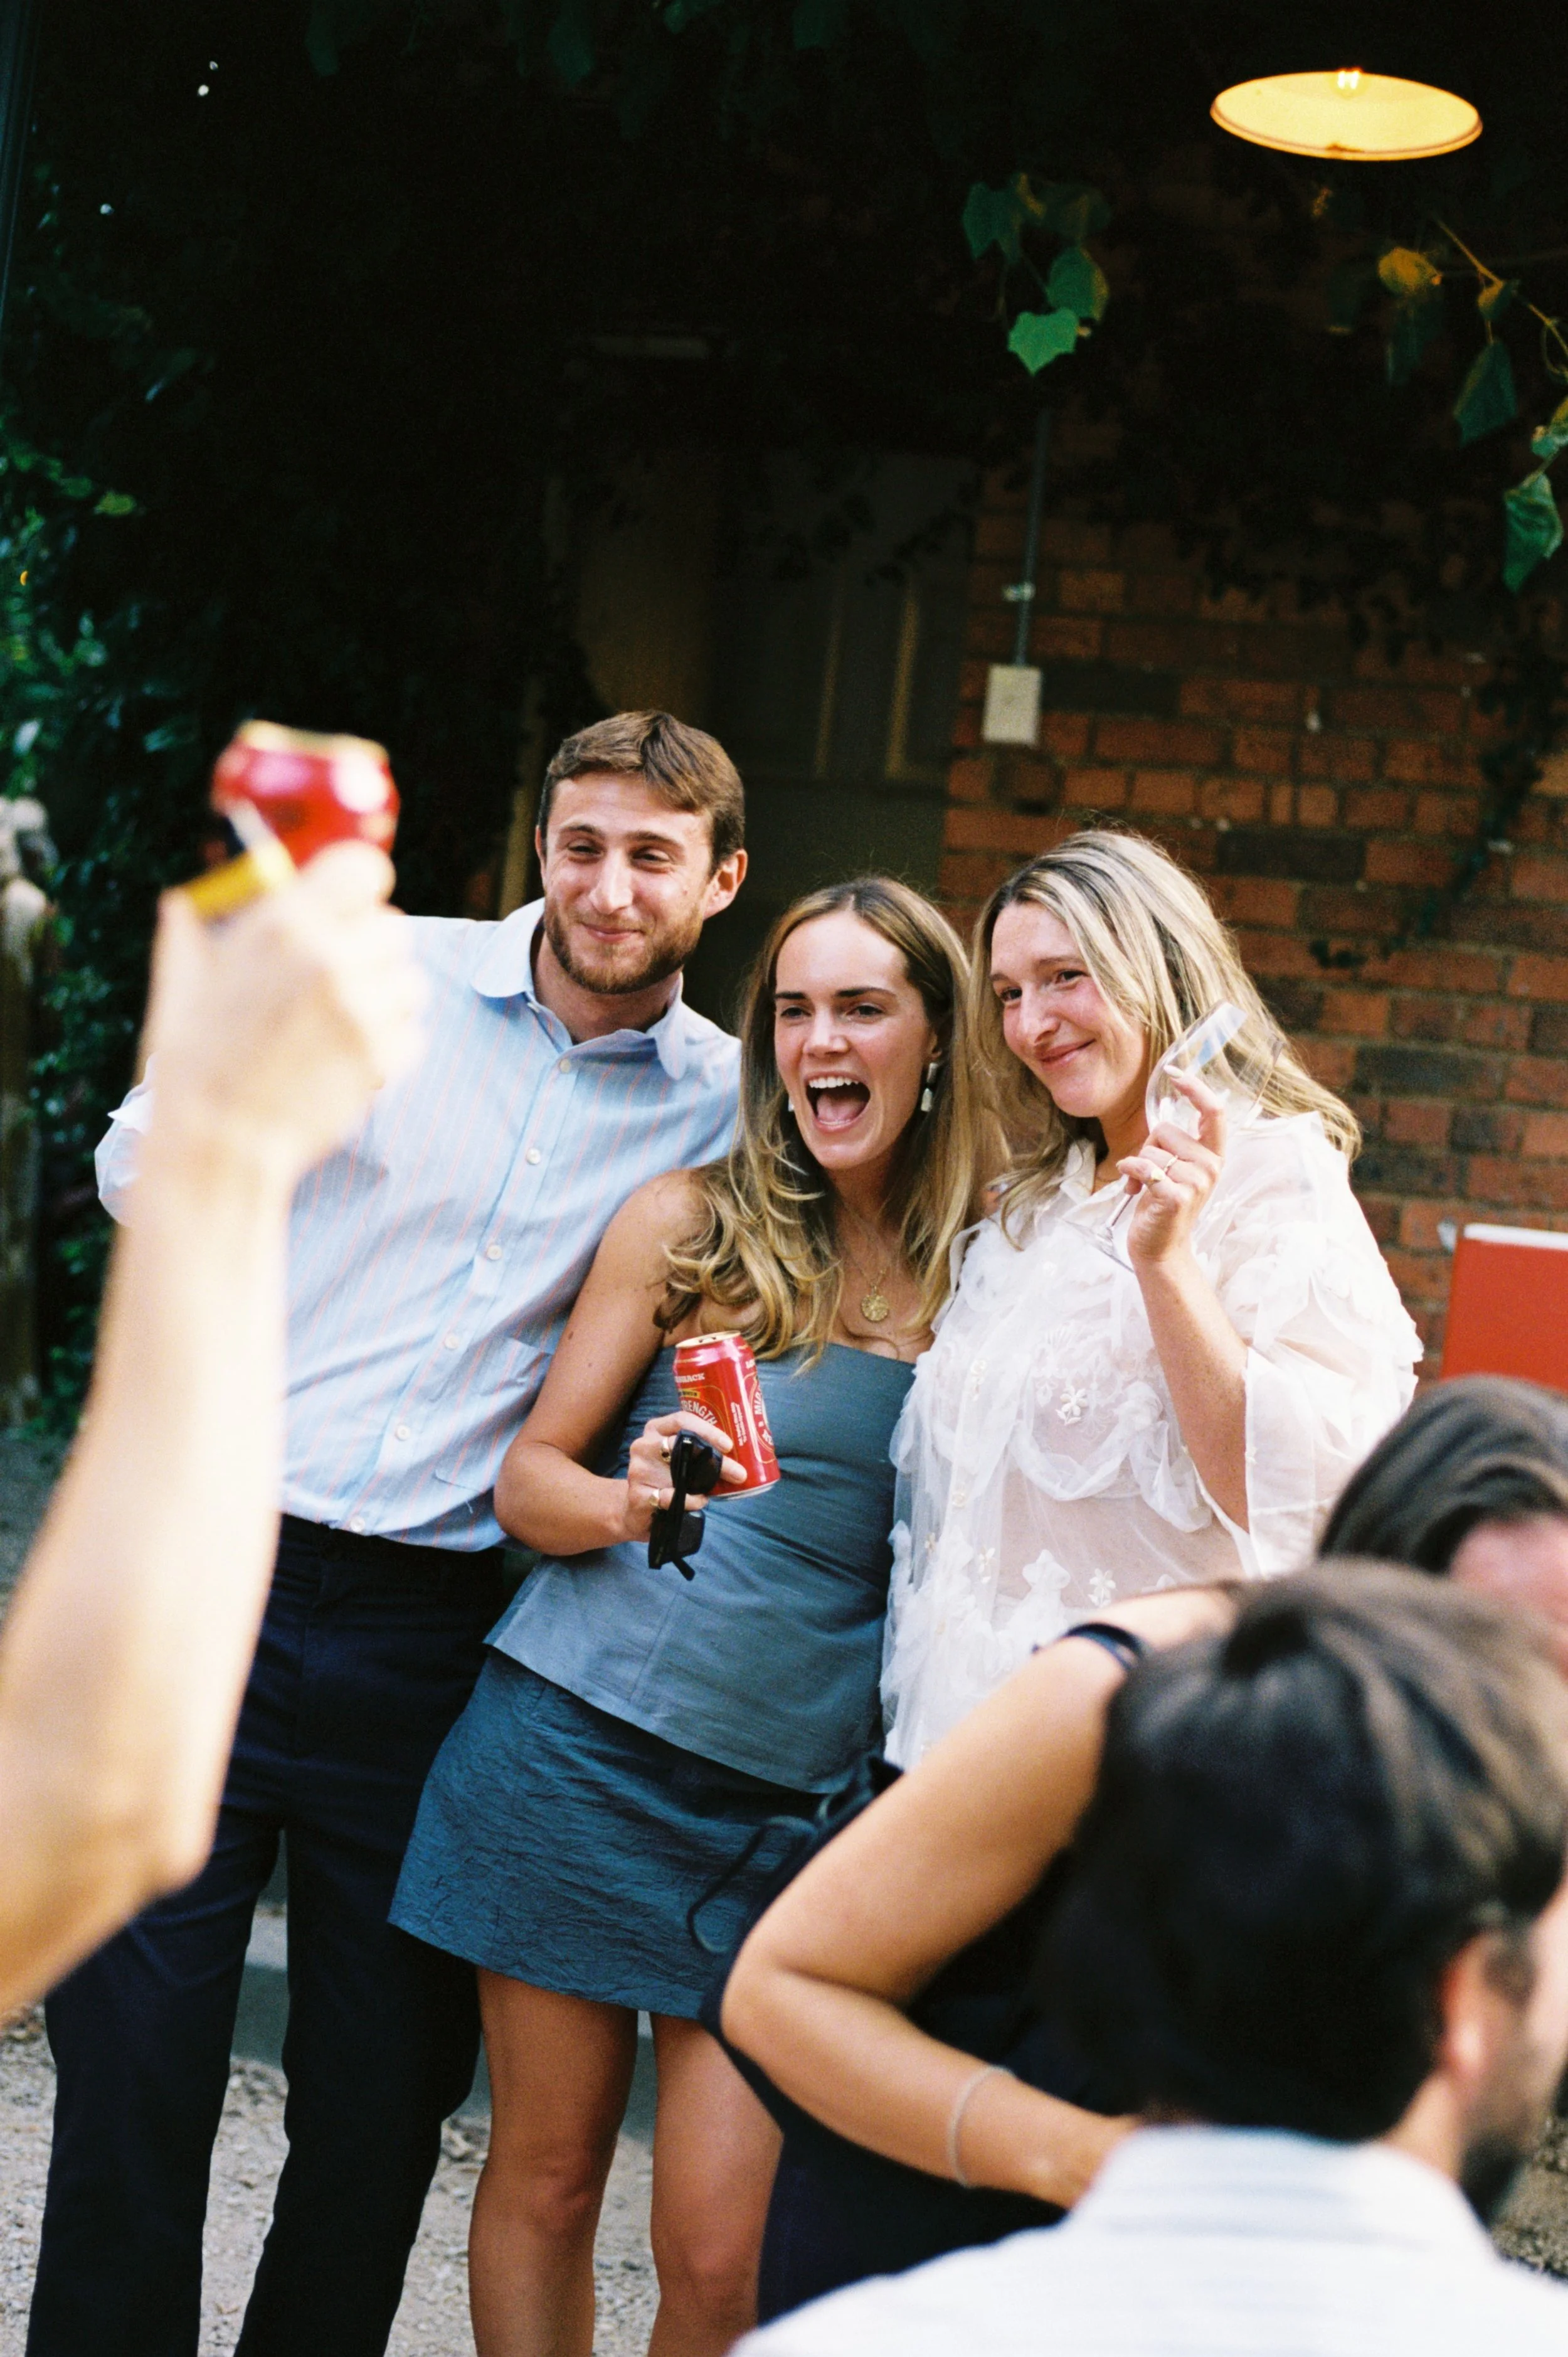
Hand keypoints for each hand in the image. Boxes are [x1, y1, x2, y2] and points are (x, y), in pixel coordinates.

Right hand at [142, 842, 425, 1187]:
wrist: (217, 1141)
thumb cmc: (194, 1061)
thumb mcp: (182, 983)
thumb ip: (194, 932)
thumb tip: (187, 901)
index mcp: (284, 924)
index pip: (364, 868)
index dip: (360, 889)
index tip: (350, 908)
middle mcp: (331, 957)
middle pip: (395, 929)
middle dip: (371, 951)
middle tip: (338, 980)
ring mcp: (362, 1008)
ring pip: (411, 982)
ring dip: (385, 999)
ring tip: (339, 1024)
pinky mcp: (383, 1055)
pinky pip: (413, 1033)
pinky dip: (389, 1046)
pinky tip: (346, 1059)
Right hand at [621, 1410, 744, 1540]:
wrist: (635, 1510)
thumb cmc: (665, 1479)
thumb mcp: (677, 1459)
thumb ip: (698, 1453)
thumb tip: (740, 1458)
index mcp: (655, 1429)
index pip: (682, 1420)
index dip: (707, 1430)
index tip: (729, 1445)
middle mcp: (643, 1445)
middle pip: (682, 1444)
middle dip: (714, 1460)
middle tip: (738, 1472)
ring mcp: (638, 1470)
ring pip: (679, 1473)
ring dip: (705, 1484)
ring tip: (717, 1490)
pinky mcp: (638, 1495)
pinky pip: (671, 1497)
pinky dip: (691, 1500)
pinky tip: (699, 1501)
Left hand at [1119, 1068, 1224, 1269]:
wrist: (1159, 1248)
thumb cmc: (1162, 1204)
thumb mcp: (1174, 1168)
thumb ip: (1173, 1144)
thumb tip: (1158, 1120)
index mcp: (1212, 1155)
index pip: (1213, 1112)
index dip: (1195, 1088)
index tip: (1175, 1072)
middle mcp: (1210, 1165)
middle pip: (1166, 1128)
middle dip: (1147, 1145)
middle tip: (1149, 1173)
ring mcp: (1196, 1182)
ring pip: (1150, 1148)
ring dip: (1137, 1165)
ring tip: (1143, 1188)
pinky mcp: (1177, 1196)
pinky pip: (1143, 1166)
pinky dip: (1130, 1172)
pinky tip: (1131, 1187)